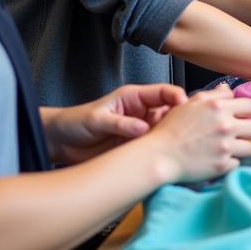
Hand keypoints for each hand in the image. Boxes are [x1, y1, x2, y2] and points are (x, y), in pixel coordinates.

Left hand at [46, 83, 187, 163]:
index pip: (164, 92)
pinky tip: (166, 157)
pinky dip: (162, 152)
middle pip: (171, 112)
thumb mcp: (97, 119)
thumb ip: (120, 123)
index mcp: (134, 98)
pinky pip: (155, 148)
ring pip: (167, 131)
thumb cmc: (76, 122)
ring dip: (173, 137)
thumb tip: (143, 128)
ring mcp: (142, 131)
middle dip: (182, 118)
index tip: (185, 106)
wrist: (61, 144)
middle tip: (188, 129)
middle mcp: (142, 113)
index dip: (177, 97)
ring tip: (178, 146)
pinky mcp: (138, 147)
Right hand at [148, 85, 250, 183]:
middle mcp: (226, 125)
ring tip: (225, 148)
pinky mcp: (223, 165)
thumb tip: (228, 89)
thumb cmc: (171, 128)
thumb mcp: (190, 104)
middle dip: (246, 131)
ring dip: (239, 148)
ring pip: (250, 147)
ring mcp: (225, 146)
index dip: (244, 112)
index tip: (236, 117)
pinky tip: (216, 159)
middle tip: (233, 134)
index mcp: (219, 107)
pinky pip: (237, 163)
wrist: (159, 156)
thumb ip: (213, 95)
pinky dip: (229, 162)